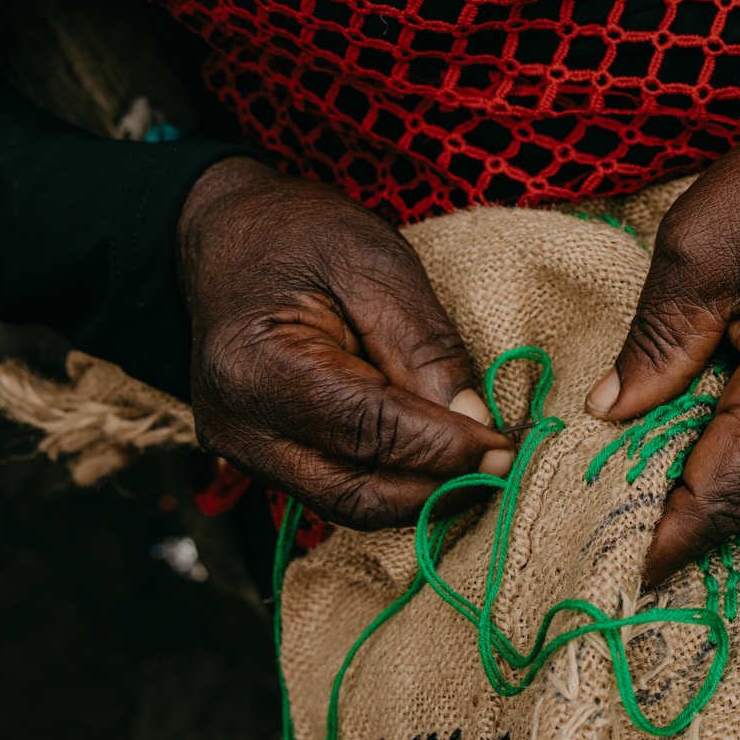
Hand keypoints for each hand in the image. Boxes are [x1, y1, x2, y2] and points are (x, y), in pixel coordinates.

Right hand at [177, 159, 512, 528]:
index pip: (369, 432)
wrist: (230, 234)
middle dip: (441, 487)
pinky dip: (399, 484)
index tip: (508, 448)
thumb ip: (424, 346)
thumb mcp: (374, 264)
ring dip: (426, 495)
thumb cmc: (301, 236)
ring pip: (352, 505)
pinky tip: (444, 461)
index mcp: (256, 367)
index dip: (446, 449)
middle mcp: (238, 426)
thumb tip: (474, 421)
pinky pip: (342, 489)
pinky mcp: (265, 459)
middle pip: (358, 492)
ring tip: (484, 464)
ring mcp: (245, 450)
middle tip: (507, 464)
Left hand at [592, 0, 739, 584]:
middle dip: (664, 514)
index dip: (663, 542)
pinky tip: (664, 436)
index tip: (603, 580)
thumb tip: (607, 418)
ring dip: (689, 479)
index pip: (722, 497)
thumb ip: (655, 347)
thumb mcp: (699, 257)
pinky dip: (718, 446)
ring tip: (606, 487)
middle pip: (739, 497)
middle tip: (578, 530)